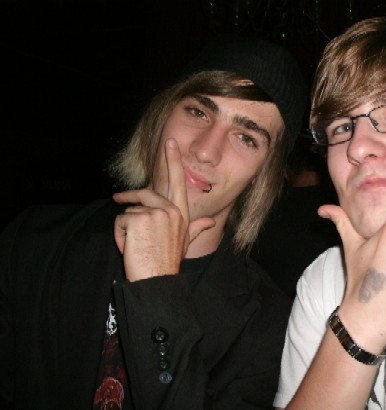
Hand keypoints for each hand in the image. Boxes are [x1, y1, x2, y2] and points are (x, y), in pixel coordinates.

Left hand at [113, 139, 214, 281]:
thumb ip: (196, 227)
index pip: (178, 182)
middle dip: (130, 194)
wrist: (158, 280)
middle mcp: (171, 210)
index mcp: (181, 214)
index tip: (169, 142)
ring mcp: (155, 213)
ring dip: (126, 228)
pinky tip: (129, 246)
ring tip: (134, 246)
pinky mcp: (139, 218)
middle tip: (118, 196)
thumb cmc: (169, 262)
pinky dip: (119, 234)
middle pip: (146, 193)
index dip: (173, 160)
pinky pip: (120, 220)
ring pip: (130, 211)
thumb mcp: (185, 242)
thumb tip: (211, 221)